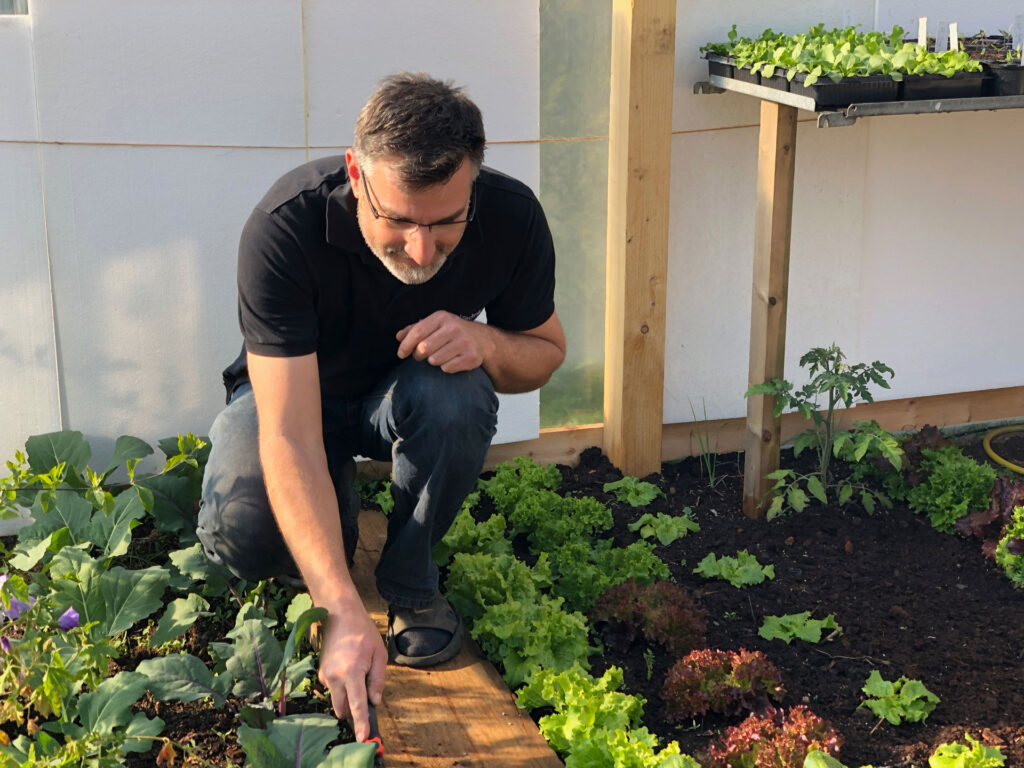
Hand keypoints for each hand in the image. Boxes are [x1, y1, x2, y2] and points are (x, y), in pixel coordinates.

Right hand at [317, 603, 387, 741]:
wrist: (340, 616)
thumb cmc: (363, 633)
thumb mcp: (379, 654)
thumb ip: (378, 680)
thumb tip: (374, 702)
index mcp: (352, 672)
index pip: (356, 705)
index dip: (360, 723)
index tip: (363, 738)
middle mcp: (335, 677)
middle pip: (343, 709)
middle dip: (353, 710)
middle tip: (366, 695)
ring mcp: (325, 676)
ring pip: (337, 699)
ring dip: (348, 696)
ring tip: (359, 672)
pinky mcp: (321, 673)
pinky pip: (334, 689)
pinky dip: (342, 686)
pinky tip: (349, 667)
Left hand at [396, 311, 492, 372]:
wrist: (483, 340)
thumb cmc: (453, 332)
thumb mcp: (436, 324)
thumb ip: (416, 329)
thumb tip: (398, 337)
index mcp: (442, 317)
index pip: (417, 332)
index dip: (405, 345)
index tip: (400, 354)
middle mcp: (454, 328)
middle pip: (424, 348)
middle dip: (418, 355)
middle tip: (421, 356)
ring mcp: (464, 343)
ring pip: (434, 360)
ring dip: (433, 361)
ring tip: (440, 356)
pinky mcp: (471, 357)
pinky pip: (447, 368)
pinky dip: (446, 367)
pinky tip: (452, 360)